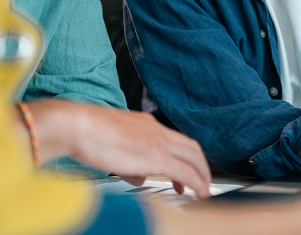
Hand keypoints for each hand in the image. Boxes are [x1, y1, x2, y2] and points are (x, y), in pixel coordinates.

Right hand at [28, 99, 211, 197]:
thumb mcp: (114, 147)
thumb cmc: (86, 134)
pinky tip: (199, 193)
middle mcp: (156, 129)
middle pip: (190, 147)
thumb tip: (140, 177)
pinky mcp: (156, 155)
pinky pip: (184, 170)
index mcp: (146, 124)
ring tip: (204, 190)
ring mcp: (158, 140)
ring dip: (201, 174)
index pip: (175, 140)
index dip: (185, 156)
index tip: (186, 173)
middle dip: (200, 166)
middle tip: (202, 182)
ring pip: (192, 156)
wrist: (78, 125)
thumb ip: (130, 162)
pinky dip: (196, 181)